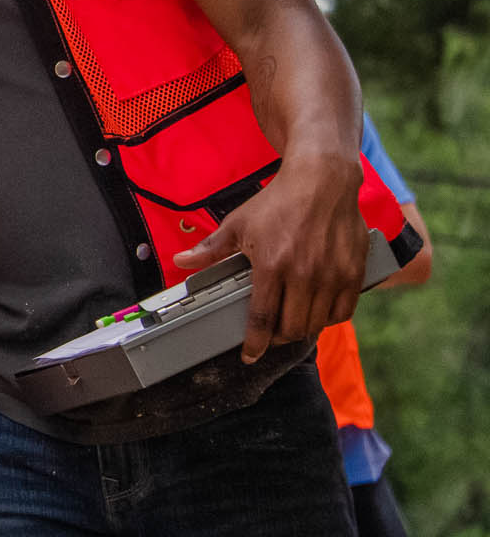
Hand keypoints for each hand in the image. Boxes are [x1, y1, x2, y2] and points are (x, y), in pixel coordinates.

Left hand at [177, 151, 365, 361]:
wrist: (322, 181)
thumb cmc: (278, 201)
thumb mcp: (238, 223)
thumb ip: (211, 249)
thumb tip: (181, 261)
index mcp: (271, 265)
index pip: (261, 318)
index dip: (254, 343)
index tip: (249, 355)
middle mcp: (304, 275)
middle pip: (291, 328)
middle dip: (277, 338)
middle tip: (270, 334)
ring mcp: (332, 276)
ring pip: (317, 324)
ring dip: (302, 329)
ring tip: (291, 322)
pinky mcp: (354, 273)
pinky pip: (343, 312)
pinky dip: (329, 318)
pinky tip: (317, 312)